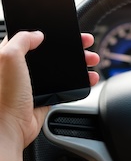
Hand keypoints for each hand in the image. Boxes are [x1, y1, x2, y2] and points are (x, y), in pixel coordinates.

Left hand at [0, 31, 99, 160]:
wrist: (7, 129)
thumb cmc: (2, 96)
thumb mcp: (8, 58)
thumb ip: (22, 40)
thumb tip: (37, 34)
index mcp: (11, 56)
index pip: (34, 38)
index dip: (52, 32)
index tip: (67, 31)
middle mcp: (24, 68)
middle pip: (54, 52)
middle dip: (73, 47)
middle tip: (85, 44)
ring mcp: (36, 82)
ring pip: (63, 68)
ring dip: (80, 63)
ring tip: (92, 60)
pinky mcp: (45, 96)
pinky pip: (67, 85)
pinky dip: (80, 81)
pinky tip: (89, 78)